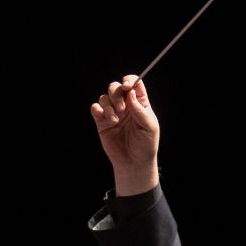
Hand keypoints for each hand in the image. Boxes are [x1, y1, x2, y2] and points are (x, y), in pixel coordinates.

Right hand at [89, 76, 159, 195]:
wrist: (133, 164)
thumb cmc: (145, 146)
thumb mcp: (149, 127)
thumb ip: (140, 110)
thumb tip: (130, 93)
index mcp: (140, 104)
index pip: (134, 84)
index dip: (129, 81)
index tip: (126, 86)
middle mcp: (125, 106)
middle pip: (116, 87)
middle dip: (116, 94)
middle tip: (121, 109)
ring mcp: (113, 113)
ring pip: (105, 97)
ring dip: (108, 106)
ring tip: (114, 120)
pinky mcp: (102, 122)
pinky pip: (95, 108)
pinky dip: (98, 110)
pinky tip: (106, 119)